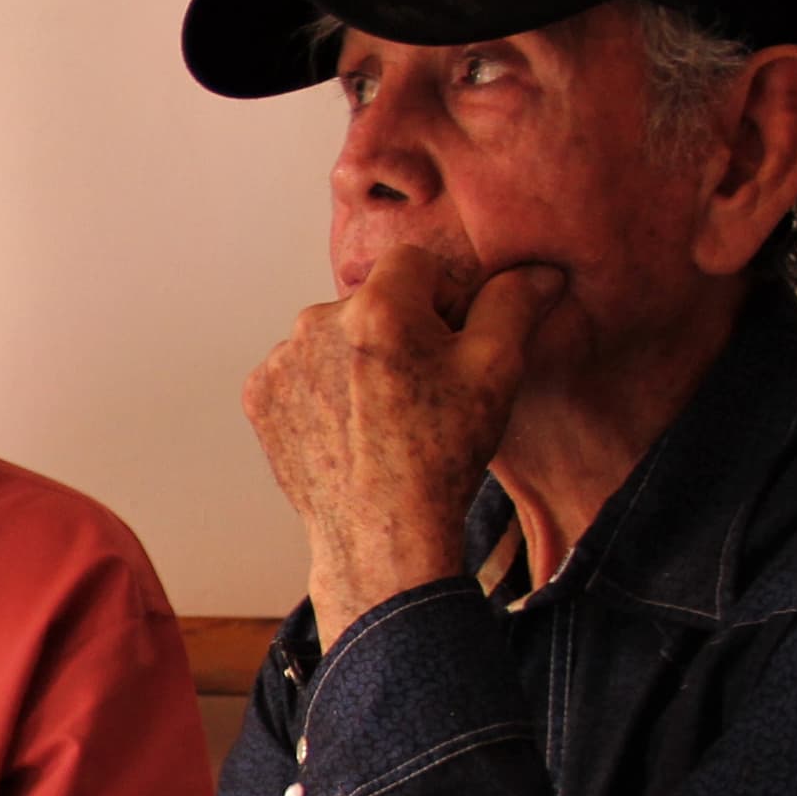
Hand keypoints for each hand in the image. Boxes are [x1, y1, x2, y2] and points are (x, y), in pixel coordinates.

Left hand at [241, 246, 563, 641]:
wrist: (381, 533)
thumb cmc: (443, 452)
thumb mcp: (497, 370)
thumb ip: (513, 304)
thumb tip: (536, 270)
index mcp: (375, 307)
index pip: (415, 263)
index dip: (443, 295)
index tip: (452, 340)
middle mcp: (314, 324)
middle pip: (372, 300)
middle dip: (400, 327)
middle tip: (424, 385)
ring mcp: (280, 362)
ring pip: (334, 336)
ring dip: (360, 358)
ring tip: (386, 414)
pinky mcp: (260, 397)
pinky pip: (302, 371)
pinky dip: (325, 389)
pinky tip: (352, 427)